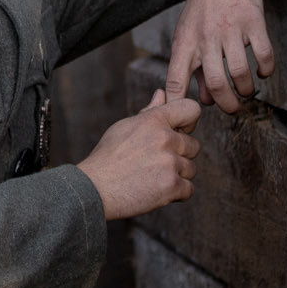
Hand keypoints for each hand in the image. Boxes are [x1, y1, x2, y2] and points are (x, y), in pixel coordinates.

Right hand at [78, 89, 201, 219]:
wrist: (93, 189)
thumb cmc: (107, 158)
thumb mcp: (124, 128)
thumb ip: (149, 112)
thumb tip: (161, 94)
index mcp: (153, 120)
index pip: (191, 109)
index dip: (189, 122)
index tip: (179, 132)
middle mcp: (165, 139)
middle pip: (194, 146)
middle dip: (179, 156)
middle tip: (154, 163)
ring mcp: (170, 163)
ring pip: (191, 169)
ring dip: (177, 176)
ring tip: (151, 178)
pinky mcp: (172, 186)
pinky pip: (189, 189)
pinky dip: (175, 194)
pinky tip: (155, 191)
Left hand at [167, 0, 273, 114]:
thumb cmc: (202, 10)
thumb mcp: (188, 36)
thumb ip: (192, 69)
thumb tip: (203, 100)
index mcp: (185, 43)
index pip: (176, 78)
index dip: (178, 101)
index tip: (187, 118)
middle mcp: (206, 37)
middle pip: (216, 82)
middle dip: (226, 104)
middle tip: (233, 109)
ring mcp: (230, 29)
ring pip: (240, 71)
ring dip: (246, 89)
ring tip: (246, 92)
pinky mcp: (253, 21)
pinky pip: (264, 54)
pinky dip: (266, 69)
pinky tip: (263, 72)